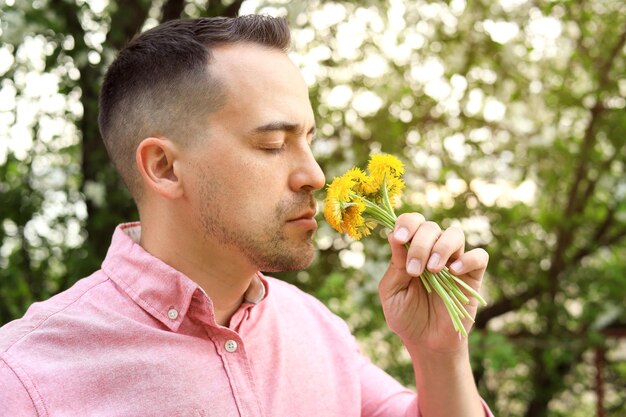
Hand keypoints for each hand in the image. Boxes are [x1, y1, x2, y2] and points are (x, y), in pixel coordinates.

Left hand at [378, 213, 488, 352]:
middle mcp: (432, 250)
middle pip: (430, 227)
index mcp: (410, 250)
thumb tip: (394, 236)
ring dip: (441, 247)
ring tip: (432, 270)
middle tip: (414, 271)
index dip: (405, 224)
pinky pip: (479, 256)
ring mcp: (454, 260)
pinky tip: (454, 272)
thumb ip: (394, 265)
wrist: (426, 343)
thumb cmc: (405, 316)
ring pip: (454, 234)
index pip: (410, 222)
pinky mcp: (473, 275)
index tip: (398, 238)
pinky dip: (468, 259)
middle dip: (419, 244)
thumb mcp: (392, 292)